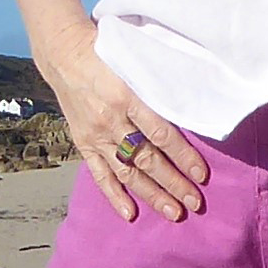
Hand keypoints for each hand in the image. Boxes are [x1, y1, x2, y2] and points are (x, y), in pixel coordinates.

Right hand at [45, 27, 207, 223]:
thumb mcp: (137, 62)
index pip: (161, 134)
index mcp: (127, 97)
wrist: (65, 54)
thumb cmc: (109, 53)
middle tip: (195, 203)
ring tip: (173, 213)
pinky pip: (100, 174)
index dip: (183, 156)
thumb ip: (160, 85)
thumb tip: (194, 102)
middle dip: (173, 183)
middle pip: (147, 159)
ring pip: (127, 171)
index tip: (202, 174)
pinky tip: (130, 214)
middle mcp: (111, 120)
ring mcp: (96, 135)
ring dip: (152, 195)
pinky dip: (114, 195)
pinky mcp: (84, 143)